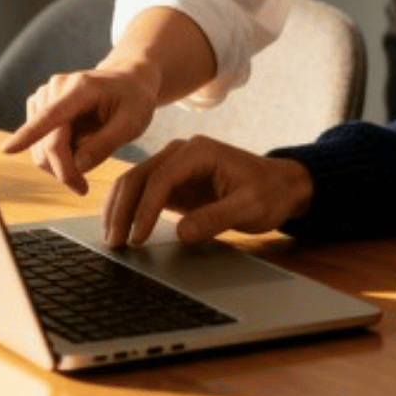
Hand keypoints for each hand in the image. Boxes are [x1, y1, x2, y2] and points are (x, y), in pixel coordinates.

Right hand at [1, 67, 158, 195]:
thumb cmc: (133, 100)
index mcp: (81, 88)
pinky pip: (38, 144)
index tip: (7, 150)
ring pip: (38, 147)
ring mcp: (43, 97)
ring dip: (58, 166)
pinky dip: (54, 157)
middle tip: (82, 188)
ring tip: (85, 166)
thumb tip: (78, 166)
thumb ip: (106, 144)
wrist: (126, 81)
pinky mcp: (38, 108)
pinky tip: (75, 153)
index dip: (29, 135)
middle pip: (47, 142)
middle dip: (63, 171)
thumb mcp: (132, 123)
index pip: (51, 116)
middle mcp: (55, 88)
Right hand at [101, 135, 311, 247]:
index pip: (162, 177)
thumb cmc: (270, 193)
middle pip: (140, 176)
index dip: (146, 208)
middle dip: (123, 209)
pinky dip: (129, 210)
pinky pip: (144, 193)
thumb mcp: (250, 207)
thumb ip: (216, 218)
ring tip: (112, 240)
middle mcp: (182, 153)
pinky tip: (122, 229)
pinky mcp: (174, 182)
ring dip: (120, 210)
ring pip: (135, 183)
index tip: (138, 236)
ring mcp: (175, 166)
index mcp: (199, 152)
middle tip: (115, 243)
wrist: (282, 186)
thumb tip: (181, 233)